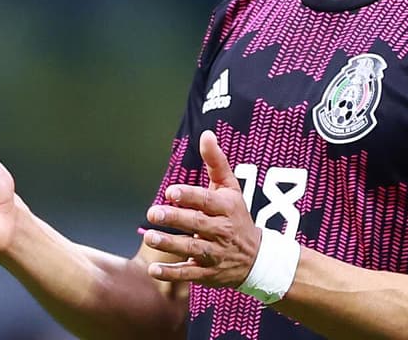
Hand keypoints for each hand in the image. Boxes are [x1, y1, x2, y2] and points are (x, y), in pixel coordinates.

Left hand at [142, 130, 261, 286]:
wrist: (257, 258)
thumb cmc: (237, 216)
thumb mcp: (230, 188)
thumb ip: (216, 162)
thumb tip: (206, 134)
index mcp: (227, 208)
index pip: (207, 201)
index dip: (189, 196)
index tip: (171, 192)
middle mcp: (222, 231)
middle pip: (197, 224)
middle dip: (175, 218)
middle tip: (153, 212)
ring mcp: (216, 254)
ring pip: (192, 249)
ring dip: (170, 244)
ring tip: (150, 236)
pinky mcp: (208, 273)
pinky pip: (189, 274)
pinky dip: (171, 273)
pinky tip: (153, 269)